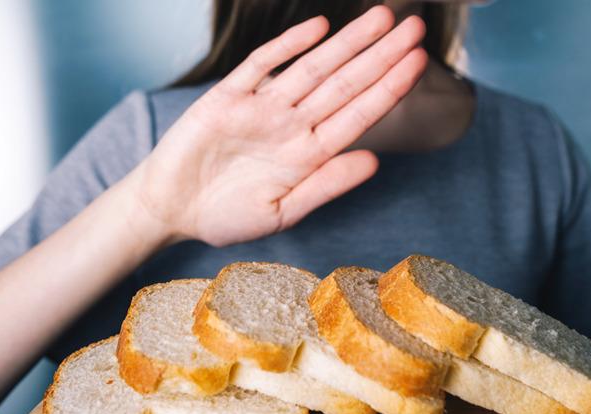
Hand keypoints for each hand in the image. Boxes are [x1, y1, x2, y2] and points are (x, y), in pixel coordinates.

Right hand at [138, 6, 426, 246]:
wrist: (170, 209)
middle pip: (344, 84)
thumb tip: (374, 162)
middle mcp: (292, 125)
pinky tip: (319, 27)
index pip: (358, 115)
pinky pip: (261, 65)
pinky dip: (288, 45)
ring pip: (312, 68)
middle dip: (381, 55)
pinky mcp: (227, 97)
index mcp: (308, 154)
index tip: (419, 65)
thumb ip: (325, 186)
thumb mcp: (281, 212)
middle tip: (416, 28)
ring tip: (382, 17)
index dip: (389, 89)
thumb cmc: (226, 217)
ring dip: (346, 43)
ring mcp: (262, 108)